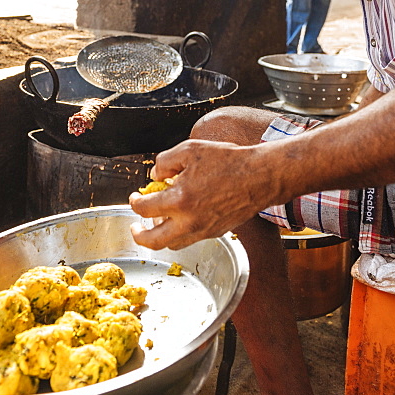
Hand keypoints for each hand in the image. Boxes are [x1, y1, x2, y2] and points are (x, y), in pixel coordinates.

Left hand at [129, 138, 276, 250]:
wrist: (260, 176)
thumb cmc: (228, 161)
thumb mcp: (189, 150)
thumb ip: (165, 162)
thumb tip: (155, 176)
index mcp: (179, 200)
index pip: (144, 209)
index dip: (134, 202)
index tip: (135, 197)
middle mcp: (189, 221)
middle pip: (153, 241)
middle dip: (139, 235)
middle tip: (136, 227)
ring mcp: (204, 230)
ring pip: (173, 244)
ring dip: (160, 235)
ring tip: (158, 221)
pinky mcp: (216, 233)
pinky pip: (191, 239)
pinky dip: (180, 232)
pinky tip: (182, 216)